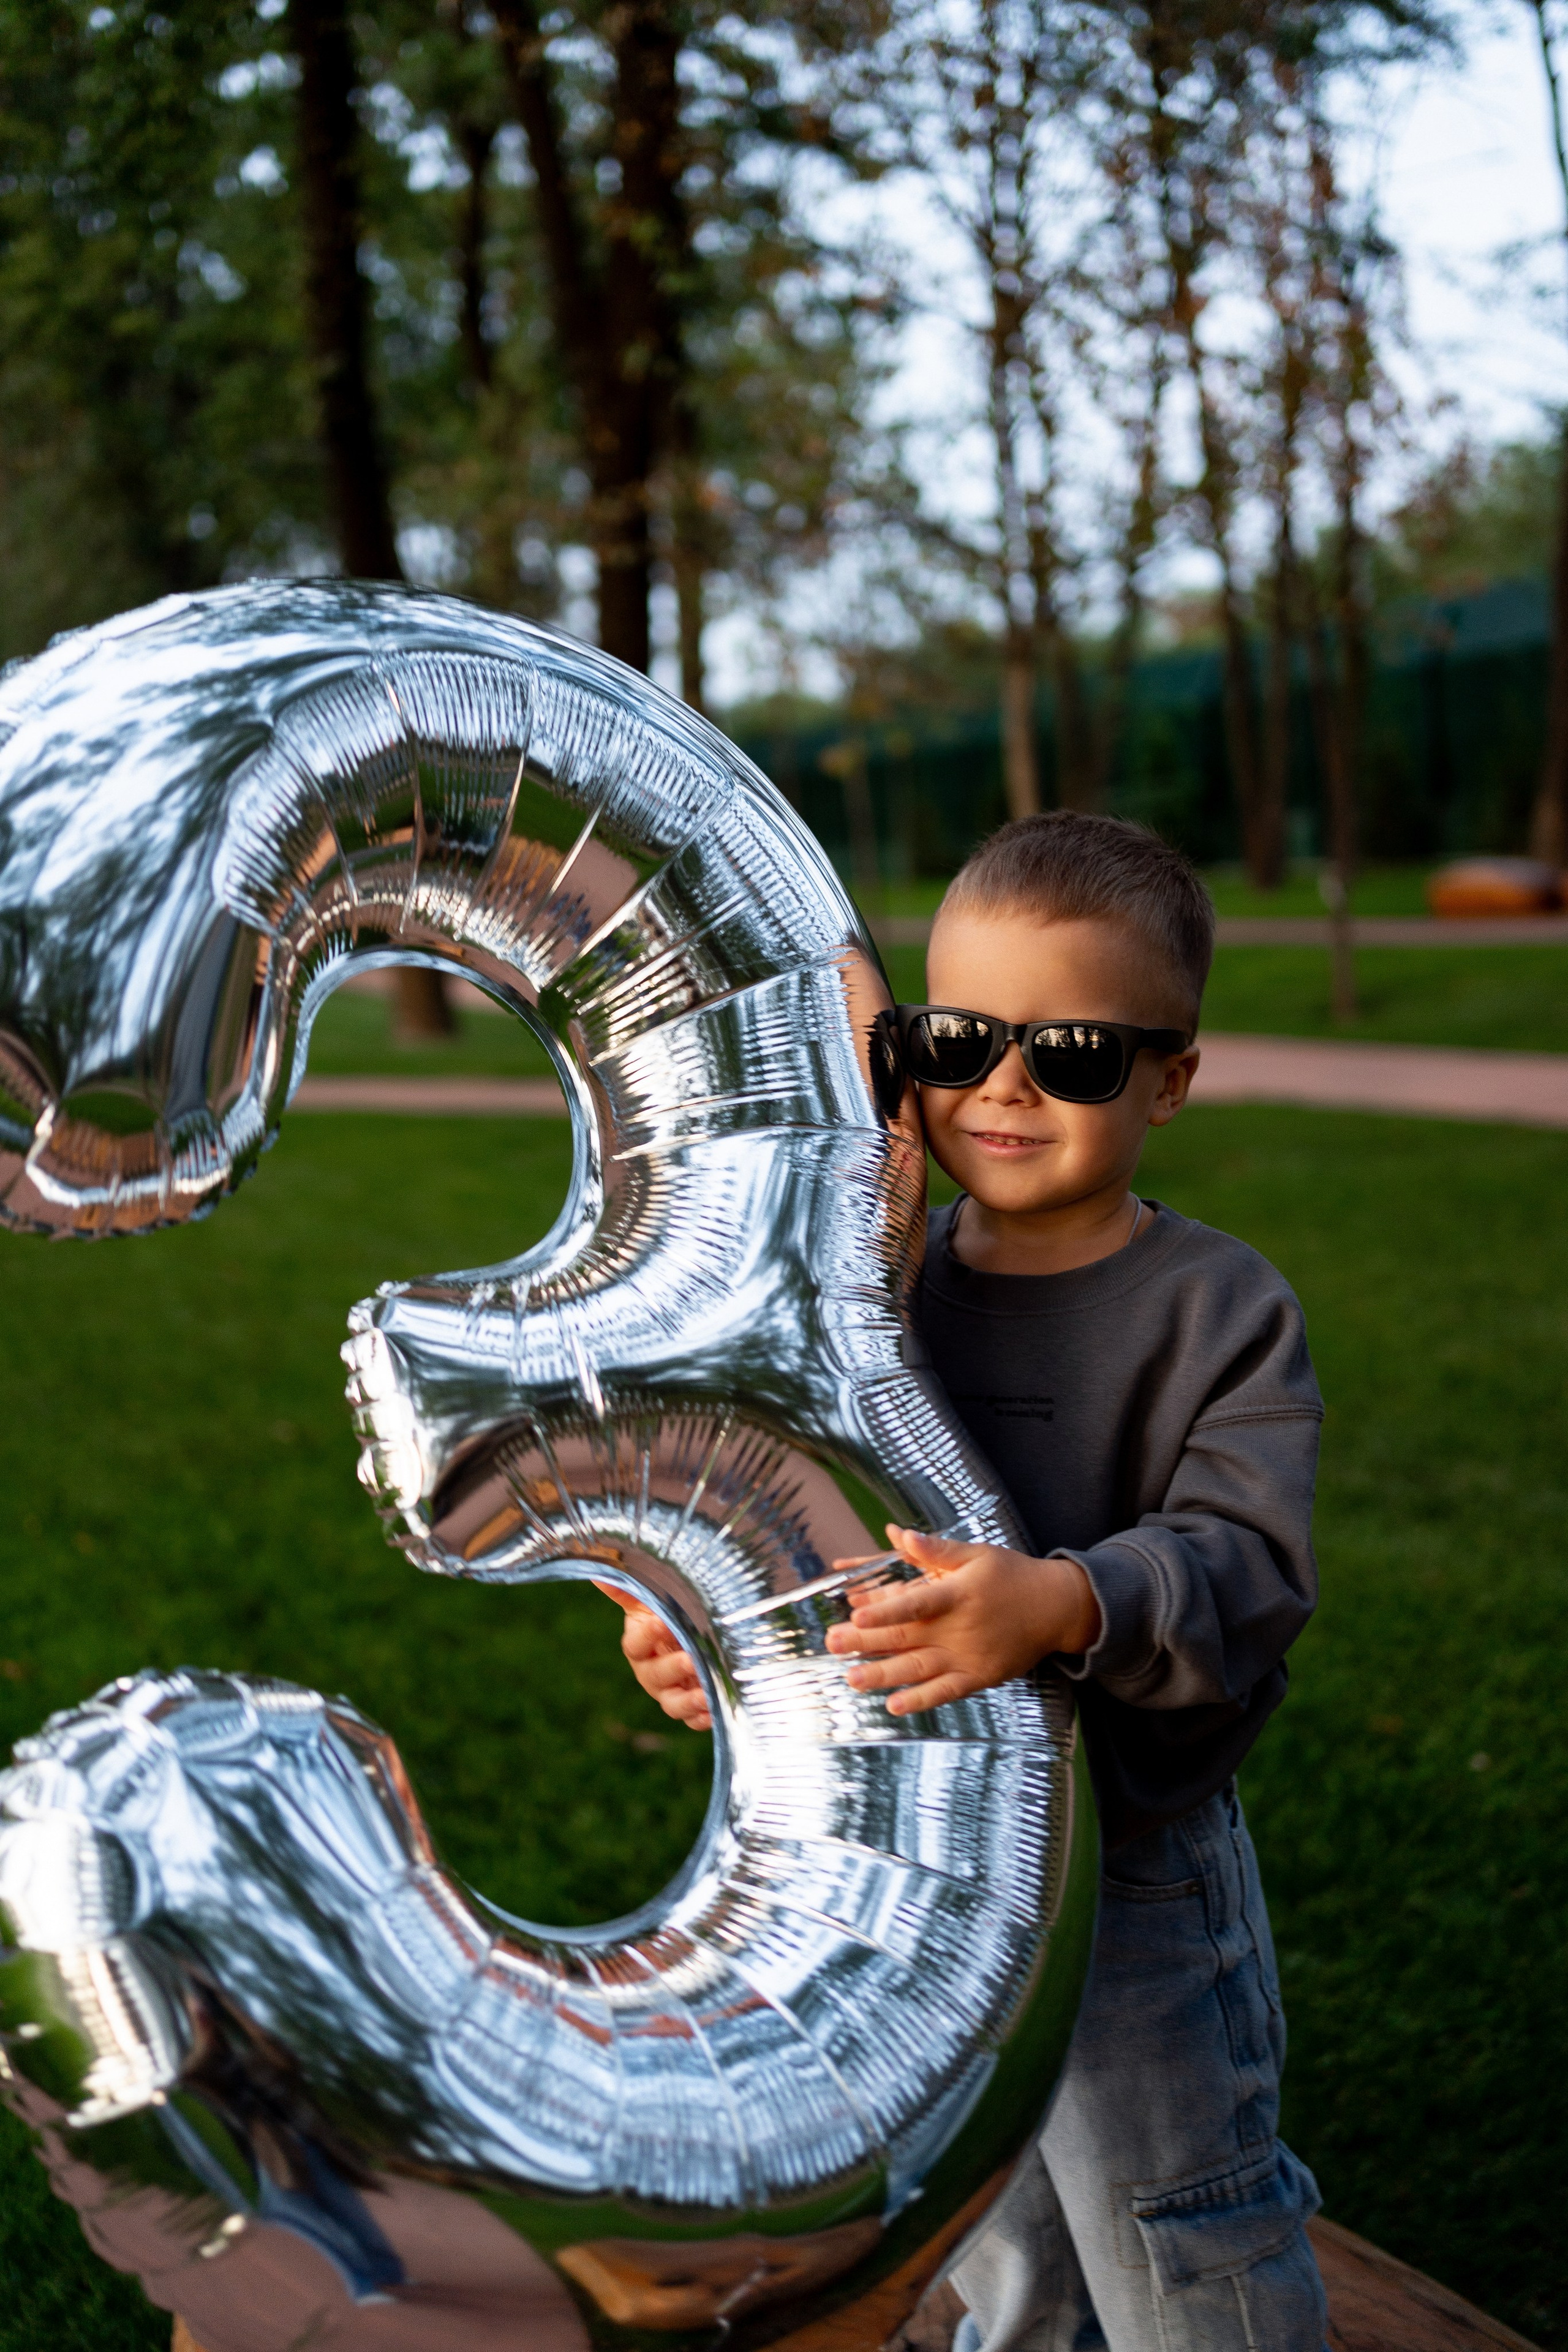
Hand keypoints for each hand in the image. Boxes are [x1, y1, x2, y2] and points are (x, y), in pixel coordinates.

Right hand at [593, 1583, 712, 1730]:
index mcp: (638, 1647)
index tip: (659, 1623)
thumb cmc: (666, 1616)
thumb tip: (601, 1570)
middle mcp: (651, 1673)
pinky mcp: (690, 1707)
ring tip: (704, 1694)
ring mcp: (670, 1693)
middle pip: (655, 1676)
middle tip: (691, 1659)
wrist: (690, 1637)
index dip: (646, 1636)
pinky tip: (713, 1711)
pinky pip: (692, 1719)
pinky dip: (702, 1717)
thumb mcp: (651, 1601)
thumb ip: (629, 1590)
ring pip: (673, 1704)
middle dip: (673, 1668)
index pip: (635, 1645)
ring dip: (688, 1701)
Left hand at [823, 1526, 1101, 1715]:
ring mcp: (970, 1656)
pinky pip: (946, 1692)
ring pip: (920, 1668)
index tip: (856, 1614)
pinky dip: (921, 1700)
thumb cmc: (1011, 1575)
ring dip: (884, 1675)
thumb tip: (898, 1534)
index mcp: (958, 1593)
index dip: (885, 1609)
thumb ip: (936, 1550)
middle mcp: (961, 1628)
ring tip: (852, 1679)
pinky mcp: (980, 1677)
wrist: (1056, 1608)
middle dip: (866, 1642)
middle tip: (832, 1644)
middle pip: (907, 1637)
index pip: (916, 1603)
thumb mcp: (976, 1554)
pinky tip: (894, 1705)